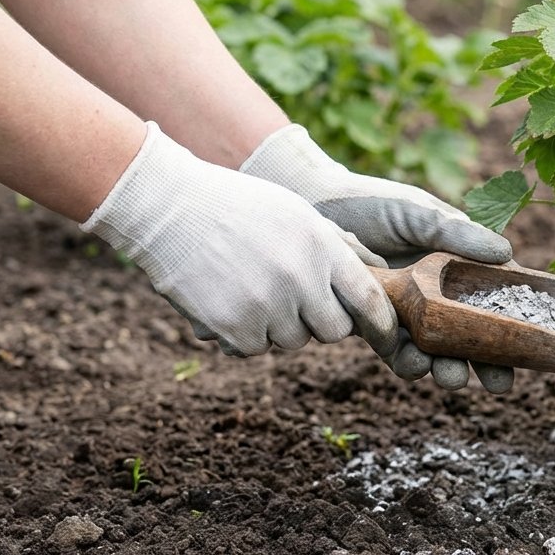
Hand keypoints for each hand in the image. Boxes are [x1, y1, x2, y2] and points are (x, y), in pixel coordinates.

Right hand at [81, 123, 398, 358]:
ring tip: (254, 288)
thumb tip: (378, 269)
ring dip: (279, 325)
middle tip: (299, 301)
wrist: (167, 206)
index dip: (382, 324)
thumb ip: (337, 246)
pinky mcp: (232, 326)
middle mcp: (299, 277)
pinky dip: (246, 333)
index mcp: (321, 246)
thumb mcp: (297, 212)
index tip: (387, 336)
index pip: (369, 299)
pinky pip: (255, 348)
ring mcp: (266, 304)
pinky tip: (230, 300)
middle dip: (322, 322)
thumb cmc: (238, 206)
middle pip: (334, 330)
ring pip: (292, 340)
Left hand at [240, 124, 515, 392]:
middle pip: (471, 337)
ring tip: (447, 375)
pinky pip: (395, 351)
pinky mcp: (374, 324)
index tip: (528, 356)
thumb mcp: (420, 214)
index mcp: (459, 268)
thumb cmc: (373, 204)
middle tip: (493, 383)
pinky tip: (414, 362)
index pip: (496, 303)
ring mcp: (408, 312)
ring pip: (435, 350)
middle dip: (484, 364)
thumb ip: (459, 235)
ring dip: (445, 368)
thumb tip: (507, 254)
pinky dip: (407, 360)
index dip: (514, 330)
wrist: (314, 208)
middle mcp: (438, 294)